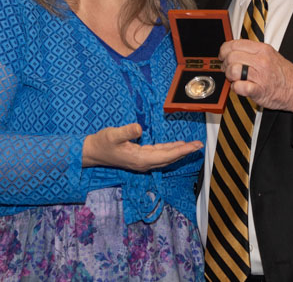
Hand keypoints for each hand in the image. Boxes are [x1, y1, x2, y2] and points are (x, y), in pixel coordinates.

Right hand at [82, 123, 202, 170]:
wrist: (92, 152)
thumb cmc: (102, 143)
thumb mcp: (112, 134)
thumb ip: (126, 131)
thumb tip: (139, 128)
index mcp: (140, 159)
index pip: (166, 155)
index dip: (181, 150)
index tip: (194, 147)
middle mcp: (144, 163)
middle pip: (169, 158)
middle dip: (185, 152)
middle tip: (199, 145)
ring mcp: (142, 161)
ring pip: (165, 157)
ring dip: (179, 151)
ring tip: (192, 146)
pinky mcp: (140, 157)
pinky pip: (159, 154)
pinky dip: (170, 150)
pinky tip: (176, 146)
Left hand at [219, 39, 292, 113]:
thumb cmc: (283, 74)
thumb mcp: (270, 54)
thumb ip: (252, 51)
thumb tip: (232, 50)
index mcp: (262, 49)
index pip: (234, 44)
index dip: (224, 51)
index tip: (223, 56)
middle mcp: (261, 60)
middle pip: (231, 57)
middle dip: (225, 64)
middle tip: (228, 70)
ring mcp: (260, 76)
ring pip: (233, 70)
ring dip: (230, 76)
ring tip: (235, 79)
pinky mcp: (258, 90)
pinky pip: (239, 87)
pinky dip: (236, 88)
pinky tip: (240, 87)